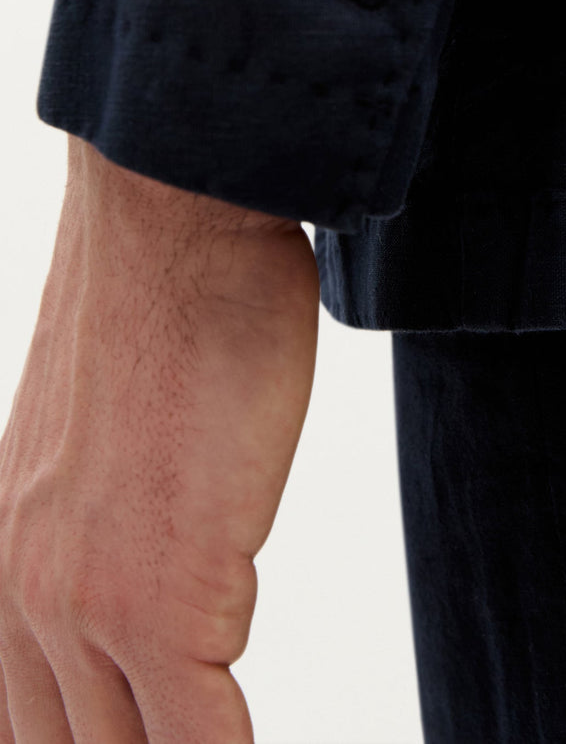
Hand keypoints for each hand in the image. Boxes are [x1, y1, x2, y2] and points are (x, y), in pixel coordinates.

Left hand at [0, 134, 319, 741]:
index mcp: (1, 557)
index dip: (76, 741)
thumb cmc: (164, 295)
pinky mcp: (165, 598)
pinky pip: (199, 743)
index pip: (22, 722)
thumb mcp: (103, 427)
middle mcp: (19, 595)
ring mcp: (86, 604)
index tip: (126, 732)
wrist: (175, 220)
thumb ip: (111, 512)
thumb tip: (171, 543)